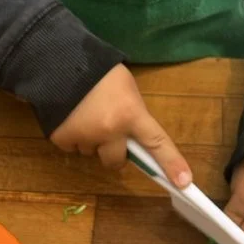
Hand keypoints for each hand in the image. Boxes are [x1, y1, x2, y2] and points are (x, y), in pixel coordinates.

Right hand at [50, 64, 192, 187]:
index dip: (171, 163)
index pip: (156, 142)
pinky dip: (72, 137)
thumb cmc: (99, 70)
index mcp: (131, 113)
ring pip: (92, 153)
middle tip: (107, 129)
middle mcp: (110, 130)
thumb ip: (132, 112)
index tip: (184, 182)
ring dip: (91, 140)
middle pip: (117, 160)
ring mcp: (86, 137)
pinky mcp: (62, 139)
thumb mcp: (126, 86)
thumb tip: (133, 135)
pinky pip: (72, 148)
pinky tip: (70, 116)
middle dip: (113, 150)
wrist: (59, 61)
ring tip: (84, 113)